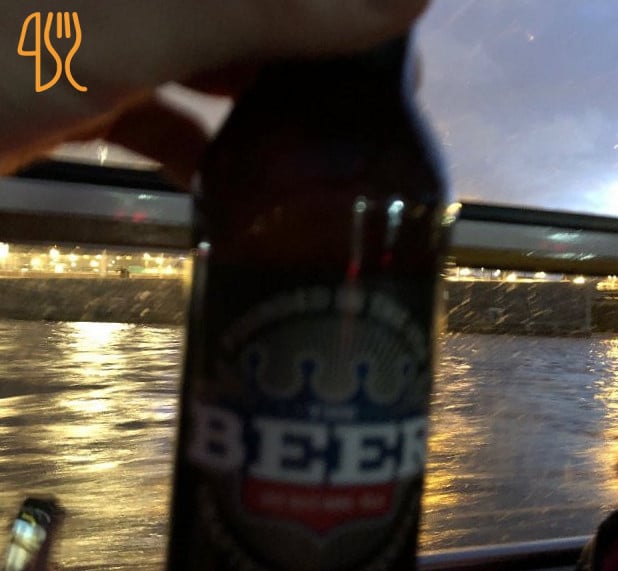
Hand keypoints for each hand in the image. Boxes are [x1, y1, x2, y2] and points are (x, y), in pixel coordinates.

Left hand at [1, 0, 429, 179]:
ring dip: (255, 103)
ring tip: (312, 150)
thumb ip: (274, 10)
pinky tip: (226, 180)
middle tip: (363, 106)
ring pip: (207, 56)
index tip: (390, 40)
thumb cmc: (2, 51)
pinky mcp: (81, 82)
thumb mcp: (143, 28)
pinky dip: (192, 143)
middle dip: (303, 52)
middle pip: (246, 13)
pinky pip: (157, 107)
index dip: (336, 12)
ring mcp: (106, 29)